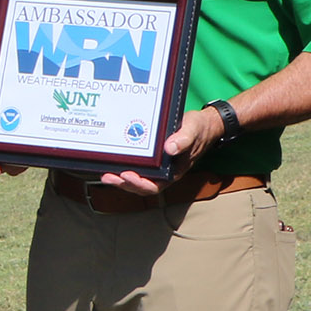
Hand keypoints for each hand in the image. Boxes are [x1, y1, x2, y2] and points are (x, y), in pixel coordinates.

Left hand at [98, 107, 215, 195]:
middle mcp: (165, 171)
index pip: (155, 185)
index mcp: (174, 170)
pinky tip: (112, 162)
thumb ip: (183, 139)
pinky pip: (138, 167)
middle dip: (124, 183)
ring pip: (138, 178)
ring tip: (106, 173)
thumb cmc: (199, 129)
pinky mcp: (154, 158)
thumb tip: (169, 148)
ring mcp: (159, 166)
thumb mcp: (192, 130)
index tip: (127, 175)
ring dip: (121, 179)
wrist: (204, 124)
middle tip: (108, 176)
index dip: (139, 184)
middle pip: (142, 185)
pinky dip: (125, 167)